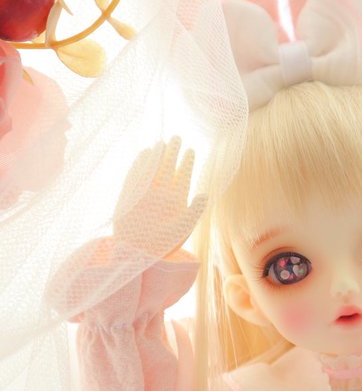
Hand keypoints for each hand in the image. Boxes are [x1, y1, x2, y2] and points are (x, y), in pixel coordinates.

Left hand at [113, 137, 206, 256]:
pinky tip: (144, 154)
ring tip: (161, 142)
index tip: (190, 150)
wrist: (134, 252)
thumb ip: (195, 210)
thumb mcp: (184, 230)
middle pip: (166, 164)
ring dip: (157, 152)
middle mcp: (158, 191)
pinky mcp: (127, 193)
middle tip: (176, 138)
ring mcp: (142, 190)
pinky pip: (135, 171)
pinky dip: (140, 161)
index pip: (182, 173)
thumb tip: (205, 193)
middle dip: (173, 149)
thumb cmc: (163, 243)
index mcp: (174, 199)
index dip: (187, 160)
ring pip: (150, 165)